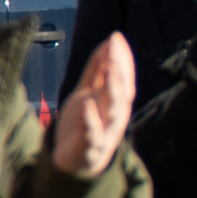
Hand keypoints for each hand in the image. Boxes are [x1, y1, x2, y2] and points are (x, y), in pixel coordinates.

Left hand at [41, 31, 137, 183]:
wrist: (72, 160)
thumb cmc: (84, 122)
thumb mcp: (88, 91)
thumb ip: (97, 69)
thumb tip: (109, 41)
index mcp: (117, 102)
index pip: (124, 77)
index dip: (122, 58)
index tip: (115, 37)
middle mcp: (116, 116)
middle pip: (123, 92)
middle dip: (120, 70)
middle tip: (115, 49)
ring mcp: (105, 132)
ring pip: (114, 111)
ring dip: (113, 90)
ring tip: (109, 70)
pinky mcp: (90, 148)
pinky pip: (93, 134)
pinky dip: (91, 120)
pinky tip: (86, 104)